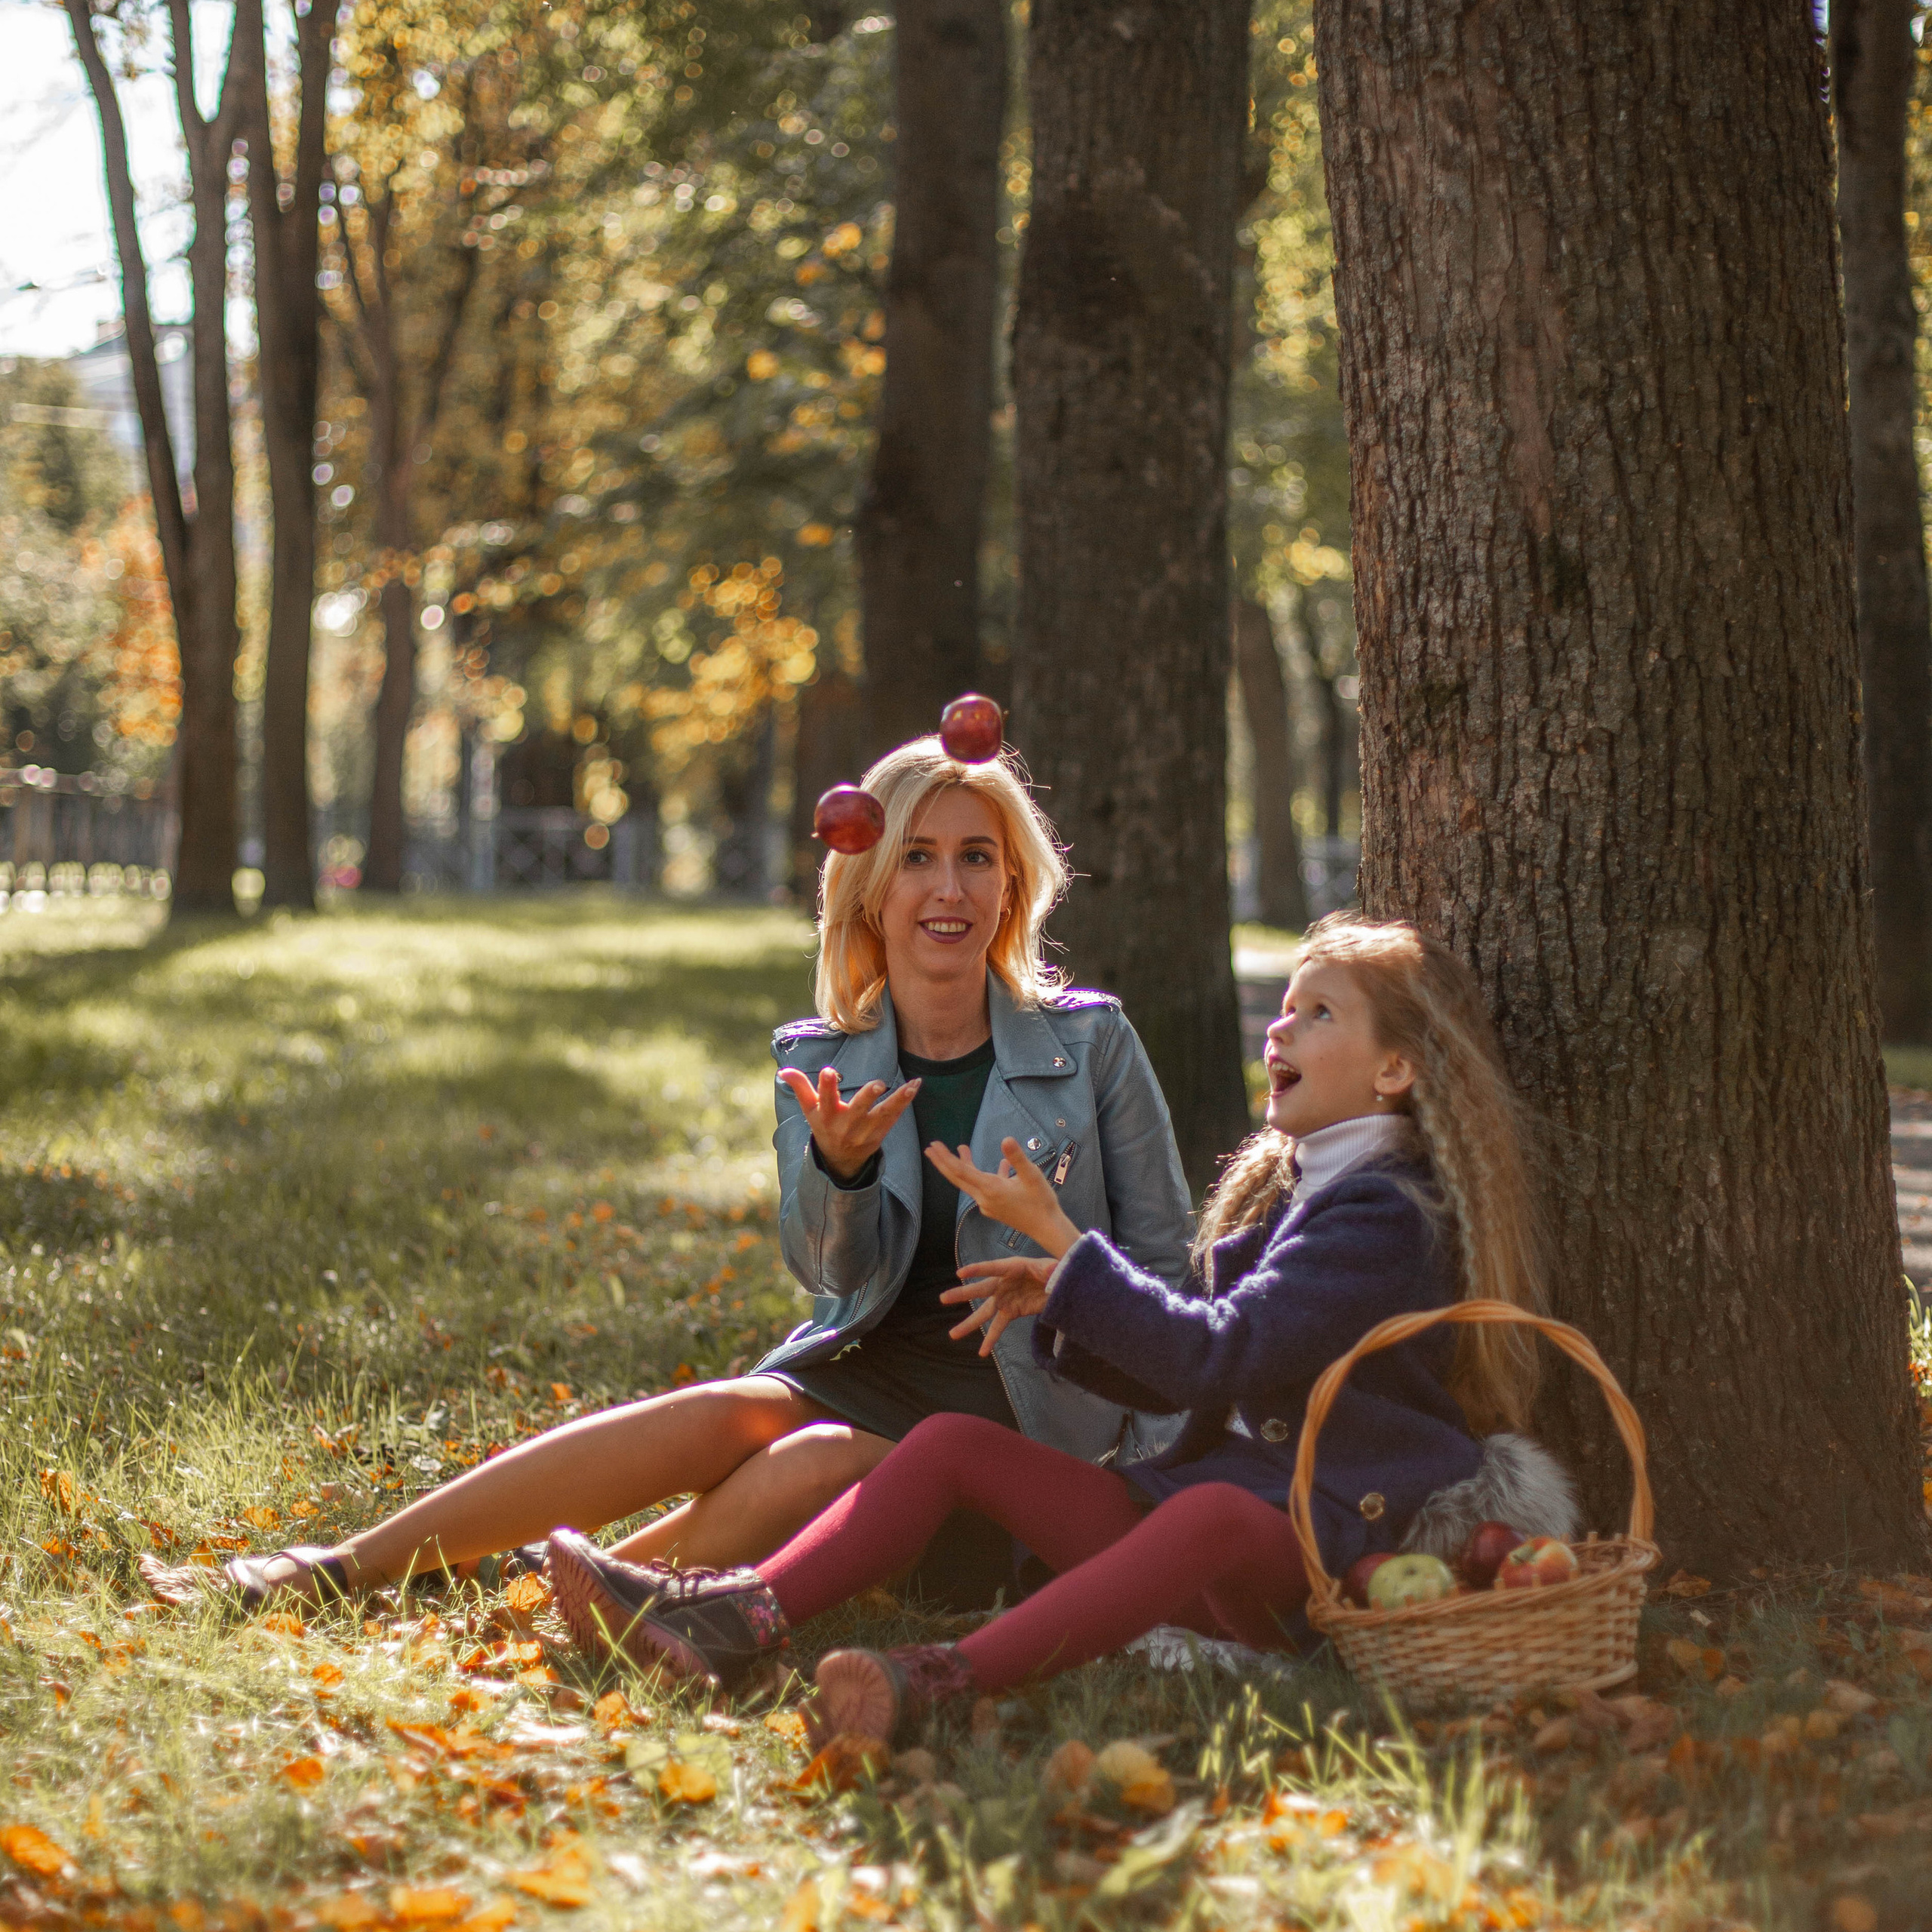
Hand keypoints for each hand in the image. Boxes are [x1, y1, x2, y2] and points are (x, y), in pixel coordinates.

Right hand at [778, 1065, 919, 1182]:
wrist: (840, 1160)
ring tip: (910, 1085)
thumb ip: (800, 1088)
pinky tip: (915, 1086)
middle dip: (866, 1097)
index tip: (829, 1071)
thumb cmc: (824, 1126)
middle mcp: (846, 1125)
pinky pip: (893, 1117)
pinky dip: (905, 1102)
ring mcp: (865, 1131)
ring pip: (882, 1114)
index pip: (824, 1100)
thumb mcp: (810, 1109)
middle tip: (878, 1084)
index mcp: (826, 1116)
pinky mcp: (880, 1134)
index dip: (826, 1086)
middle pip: (857, 1110)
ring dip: (897, 1100)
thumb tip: (783, 1070)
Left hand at [923, 1136, 1081, 1258]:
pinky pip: (985, 1187)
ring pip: (971, 1182)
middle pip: (958, 1178)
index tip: (934, 1146)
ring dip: (965, 1165)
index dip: (946, 1157)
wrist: (1046, 1227)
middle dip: (944, 1162)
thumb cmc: (1040, 1201)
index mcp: (990, 1188)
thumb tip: (1006, 1139)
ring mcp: (988, 1204)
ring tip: (962, 1148)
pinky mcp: (996, 1207)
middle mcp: (984, 1197)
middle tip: (930, 1147)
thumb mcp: (1032, 1175)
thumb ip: (1017, 1157)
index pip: (960, 1171)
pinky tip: (1002, 1166)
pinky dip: (985, 1174)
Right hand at [941, 1255, 1054, 1355]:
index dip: (977, 1270)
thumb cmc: (1054, 1269)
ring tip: (953, 1334)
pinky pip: (997, 1327)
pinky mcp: (1010, 1312)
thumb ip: (1049, 1270)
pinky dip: (990, 1339)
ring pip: (983, 1313)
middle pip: (980, 1289)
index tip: (960, 1273)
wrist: (1058, 1283)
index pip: (992, 1268)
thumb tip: (1048, 1271)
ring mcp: (1004, 1299)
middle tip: (943, 1298)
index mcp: (1011, 1268)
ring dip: (969, 1324)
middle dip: (962, 1294)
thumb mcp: (1054, 1267)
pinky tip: (981, 1352)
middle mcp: (1002, 1283)